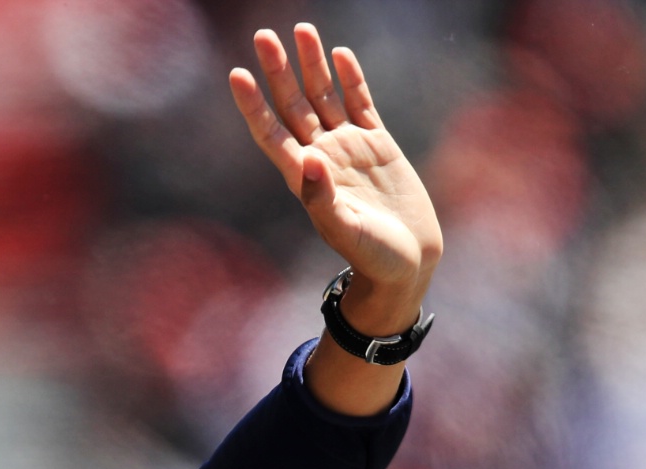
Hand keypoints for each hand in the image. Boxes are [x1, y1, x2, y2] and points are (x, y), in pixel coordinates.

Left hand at [229, 26, 441, 335]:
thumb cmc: (371, 256)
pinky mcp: (377, 144)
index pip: (270, 133)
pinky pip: (360, 103)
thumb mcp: (345, 230)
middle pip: (293, 106)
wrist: (408, 261)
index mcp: (303, 178)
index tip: (237, 74)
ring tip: (301, 29)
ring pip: (324, 97)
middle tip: (263, 36)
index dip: (253, 105)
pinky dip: (350, 78)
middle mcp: (320, 157)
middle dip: (278, 71)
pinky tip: (339, 54)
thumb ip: (323, 198)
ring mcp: (348, 147)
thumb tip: (309, 159)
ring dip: (311, 65)